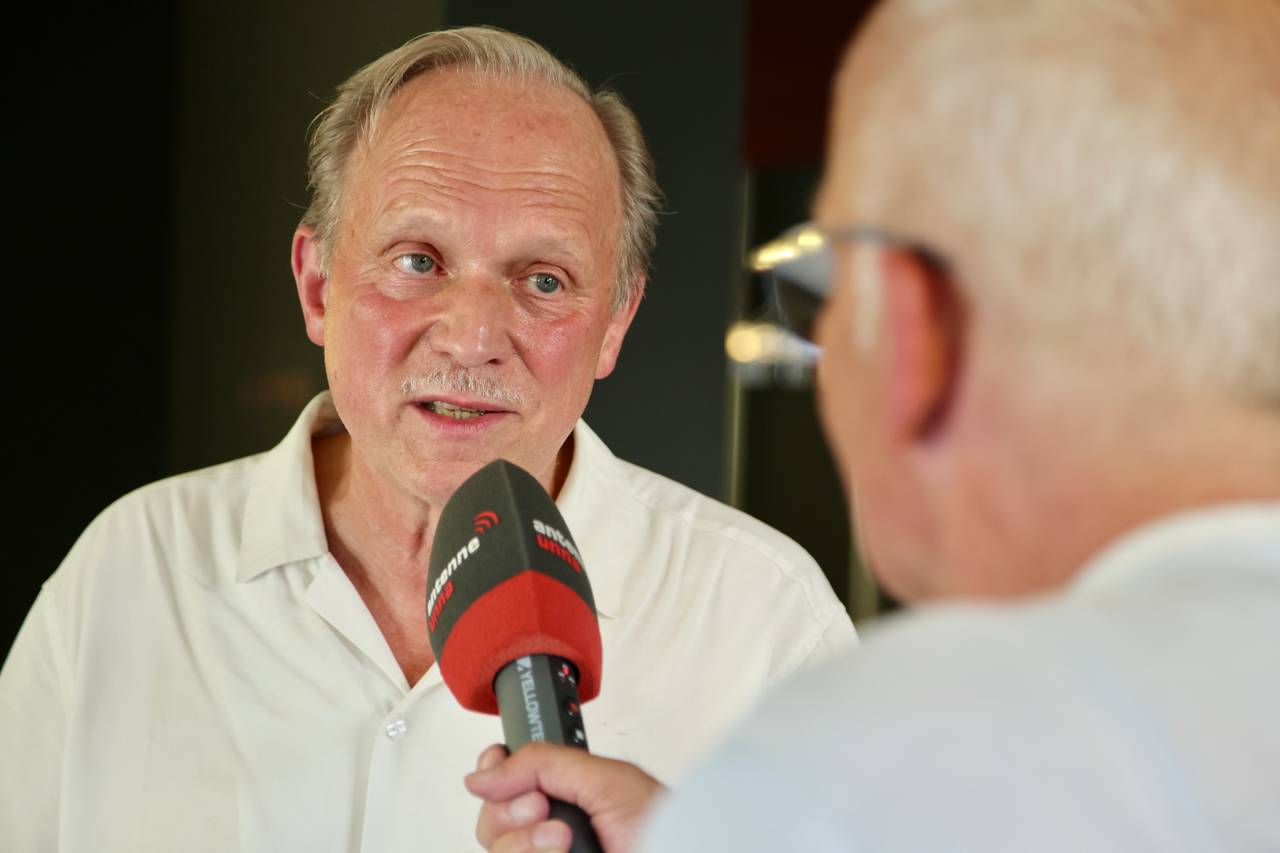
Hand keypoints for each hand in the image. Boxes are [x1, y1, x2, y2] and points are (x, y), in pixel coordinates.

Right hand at [467, 742, 665, 852]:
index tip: (497, 769)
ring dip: (525, 844)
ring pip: (497, 849)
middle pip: (490, 819)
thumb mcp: (605, 778)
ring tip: (564, 842)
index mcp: (562, 792)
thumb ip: (544, 763)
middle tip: (546, 810)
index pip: (503, 780)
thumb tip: (485, 773)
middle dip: (513, 811)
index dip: (494, 771)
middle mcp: (547, 828)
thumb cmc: (662, 828)